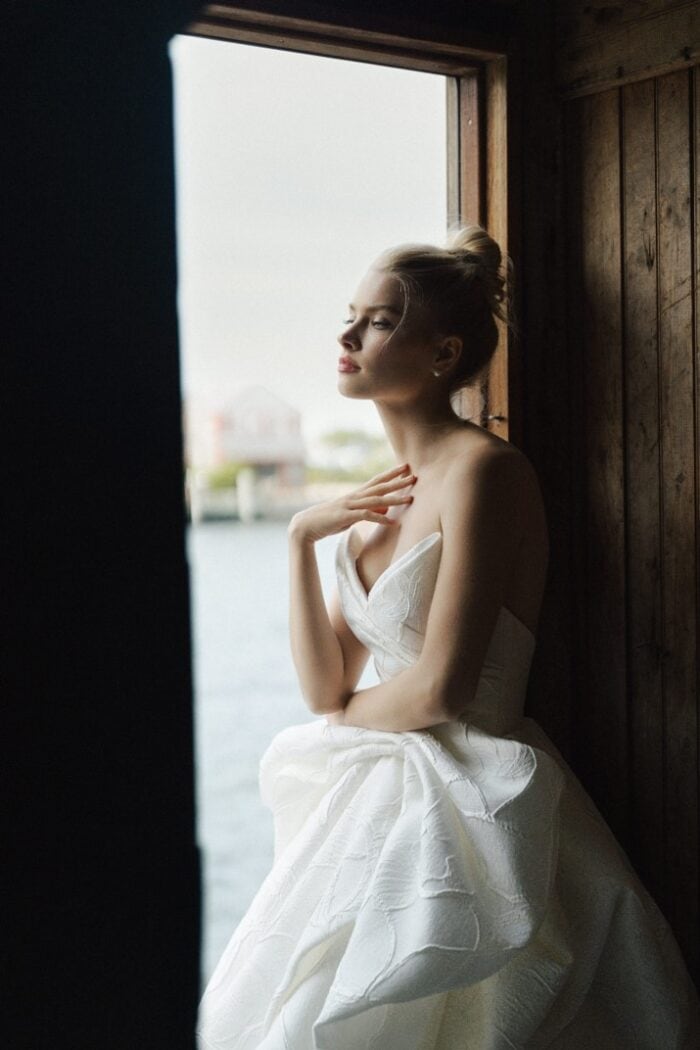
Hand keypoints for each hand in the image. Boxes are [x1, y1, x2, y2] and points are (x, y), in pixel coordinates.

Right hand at [288, 463, 415, 543]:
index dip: (390, 474)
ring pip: (376, 500)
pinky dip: (381, 519)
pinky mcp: (346, 517)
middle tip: (413, 474)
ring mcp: (349, 506)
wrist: (305, 526)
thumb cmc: (328, 521)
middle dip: (397, 481)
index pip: (376, 481)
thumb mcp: (351, 516)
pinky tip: (393, 523)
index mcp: (355, 495)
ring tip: (410, 498)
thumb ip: (367, 512)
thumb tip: (384, 511)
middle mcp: (353, 497)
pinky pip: (366, 516)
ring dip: (394, 499)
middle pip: (379, 487)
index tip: (404, 467)